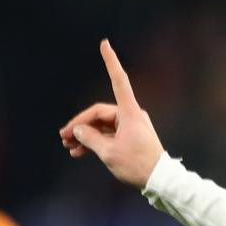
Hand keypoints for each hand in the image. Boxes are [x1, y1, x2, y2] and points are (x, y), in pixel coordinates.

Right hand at [58, 40, 163, 189]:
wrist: (161, 182)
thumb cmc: (138, 166)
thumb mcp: (108, 152)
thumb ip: (89, 138)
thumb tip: (78, 130)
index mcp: (129, 113)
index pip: (118, 80)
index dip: (110, 61)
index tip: (105, 43)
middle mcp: (131, 116)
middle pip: (99, 114)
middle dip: (80, 125)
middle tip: (64, 137)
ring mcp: (131, 127)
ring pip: (102, 126)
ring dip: (85, 136)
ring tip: (69, 146)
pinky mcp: (131, 138)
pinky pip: (109, 135)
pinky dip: (95, 142)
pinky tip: (79, 152)